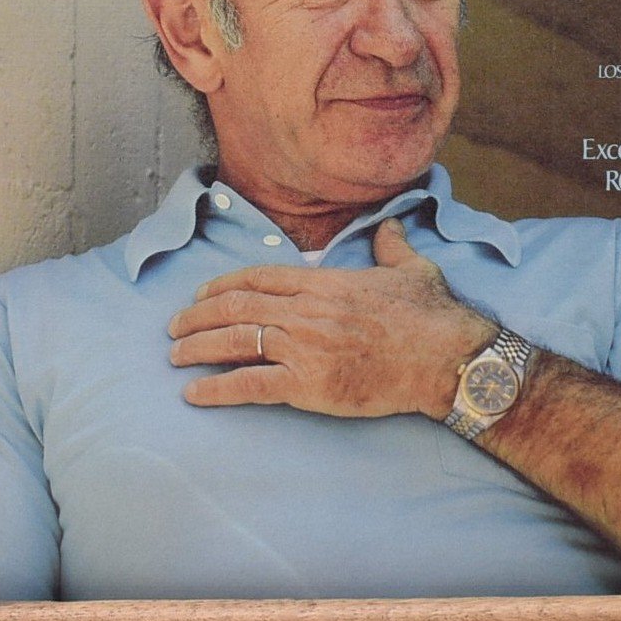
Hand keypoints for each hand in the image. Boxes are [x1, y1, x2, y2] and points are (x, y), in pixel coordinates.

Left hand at [168, 218, 497, 417]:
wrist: (446, 358)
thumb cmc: (433, 315)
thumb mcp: (413, 269)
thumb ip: (392, 245)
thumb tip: (391, 225)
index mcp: (325, 282)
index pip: (259, 277)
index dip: (224, 286)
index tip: (202, 295)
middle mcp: (307, 311)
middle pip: (237, 307)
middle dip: (198, 316)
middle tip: (174, 326)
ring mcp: (305, 347)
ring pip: (235, 342)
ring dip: (198, 347)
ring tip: (174, 355)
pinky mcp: (309, 384)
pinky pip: (251, 385)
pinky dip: (217, 389)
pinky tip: (194, 394)